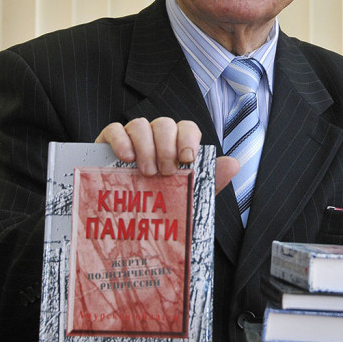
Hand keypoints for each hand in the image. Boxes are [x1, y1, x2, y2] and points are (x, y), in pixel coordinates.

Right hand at [95, 117, 237, 193]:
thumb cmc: (157, 202)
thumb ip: (210, 180)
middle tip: (165, 173)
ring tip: (146, 172)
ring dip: (146, 147)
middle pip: (164, 124)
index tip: (187, 159)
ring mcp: (131, 137)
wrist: (124, 217)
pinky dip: (121, 140)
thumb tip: (234, 164)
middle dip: (167, 147)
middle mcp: (155, 136)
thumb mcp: (185, 195)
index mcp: (176, 144)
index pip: (186, 128)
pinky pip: (115, 129)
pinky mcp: (108, 142)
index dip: (188, 139)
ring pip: (140, 125)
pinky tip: (126, 158)